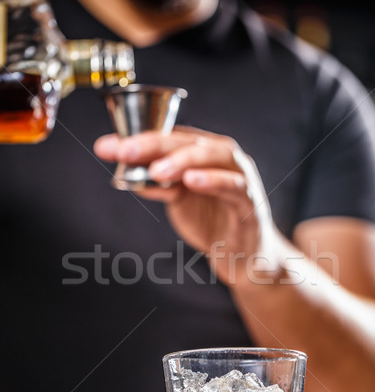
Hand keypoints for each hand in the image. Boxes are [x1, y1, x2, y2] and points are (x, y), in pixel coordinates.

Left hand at [94, 127, 277, 285]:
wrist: (242, 255)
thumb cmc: (212, 221)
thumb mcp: (179, 200)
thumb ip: (158, 184)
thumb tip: (126, 172)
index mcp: (204, 152)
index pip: (171, 137)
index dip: (138, 139)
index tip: (107, 147)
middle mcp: (224, 157)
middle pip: (189, 142)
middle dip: (154, 144)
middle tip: (126, 151)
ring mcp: (240, 177)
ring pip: (214, 157)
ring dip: (183, 160)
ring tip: (156, 169)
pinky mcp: (250, 202)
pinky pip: (234, 187)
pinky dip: (213, 181)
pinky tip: (192, 181)